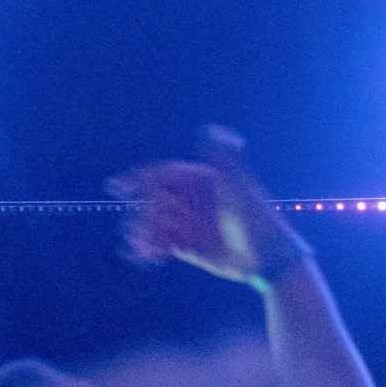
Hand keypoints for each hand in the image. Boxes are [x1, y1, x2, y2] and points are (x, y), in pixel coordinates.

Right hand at [108, 127, 293, 284]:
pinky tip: (146, 257)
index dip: (139, 179)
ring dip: (142, 233)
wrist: (267, 257)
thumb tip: (213, 129)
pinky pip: (161, 245)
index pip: (163, 175)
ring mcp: (188, 225)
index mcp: (200, 182)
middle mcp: (191, 202)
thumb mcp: (239, 184)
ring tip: (140, 245)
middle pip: (154, 201)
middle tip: (141, 227)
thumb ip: (225, 157)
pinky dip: (150, 250)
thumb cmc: (256, 217)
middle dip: (142, 213)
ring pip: (154, 225)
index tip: (117, 186)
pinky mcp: (187, 247)